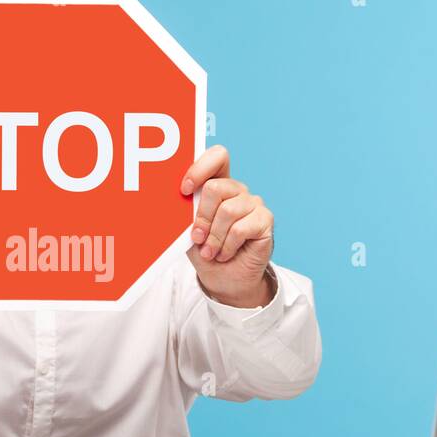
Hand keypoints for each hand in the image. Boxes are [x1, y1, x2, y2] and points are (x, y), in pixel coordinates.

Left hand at [181, 145, 275, 307]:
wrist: (225, 279)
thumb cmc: (205, 252)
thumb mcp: (187, 232)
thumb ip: (185, 214)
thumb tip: (171, 200)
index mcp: (218, 185)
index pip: (217, 157)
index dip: (200, 168)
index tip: (183, 190)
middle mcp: (237, 190)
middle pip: (216, 187)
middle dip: (201, 217)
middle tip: (197, 237)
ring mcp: (253, 204)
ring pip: (227, 211)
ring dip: (214, 238)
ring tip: (210, 252)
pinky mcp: (265, 220)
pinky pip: (240, 228)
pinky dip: (227, 246)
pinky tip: (225, 254)